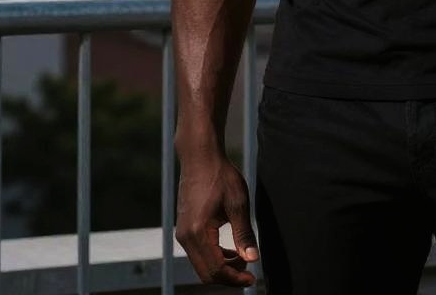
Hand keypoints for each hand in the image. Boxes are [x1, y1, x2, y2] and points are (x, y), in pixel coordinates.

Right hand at [175, 149, 260, 286]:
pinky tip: (230, 250)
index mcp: (198, 232)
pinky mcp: (184, 229)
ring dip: (222, 267)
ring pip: (201, 265)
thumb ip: (244, 234)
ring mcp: (182, 234)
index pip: (215, 269)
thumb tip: (252, 259)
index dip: (235, 278)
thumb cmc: (220, 175)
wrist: (200, 157)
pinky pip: (198, 254)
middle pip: (206, 273)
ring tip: (242, 257)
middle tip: (249, 270)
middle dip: (229, 276)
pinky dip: (214, 257)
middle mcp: (185, 237)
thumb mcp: (238, 203)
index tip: (252, 278)